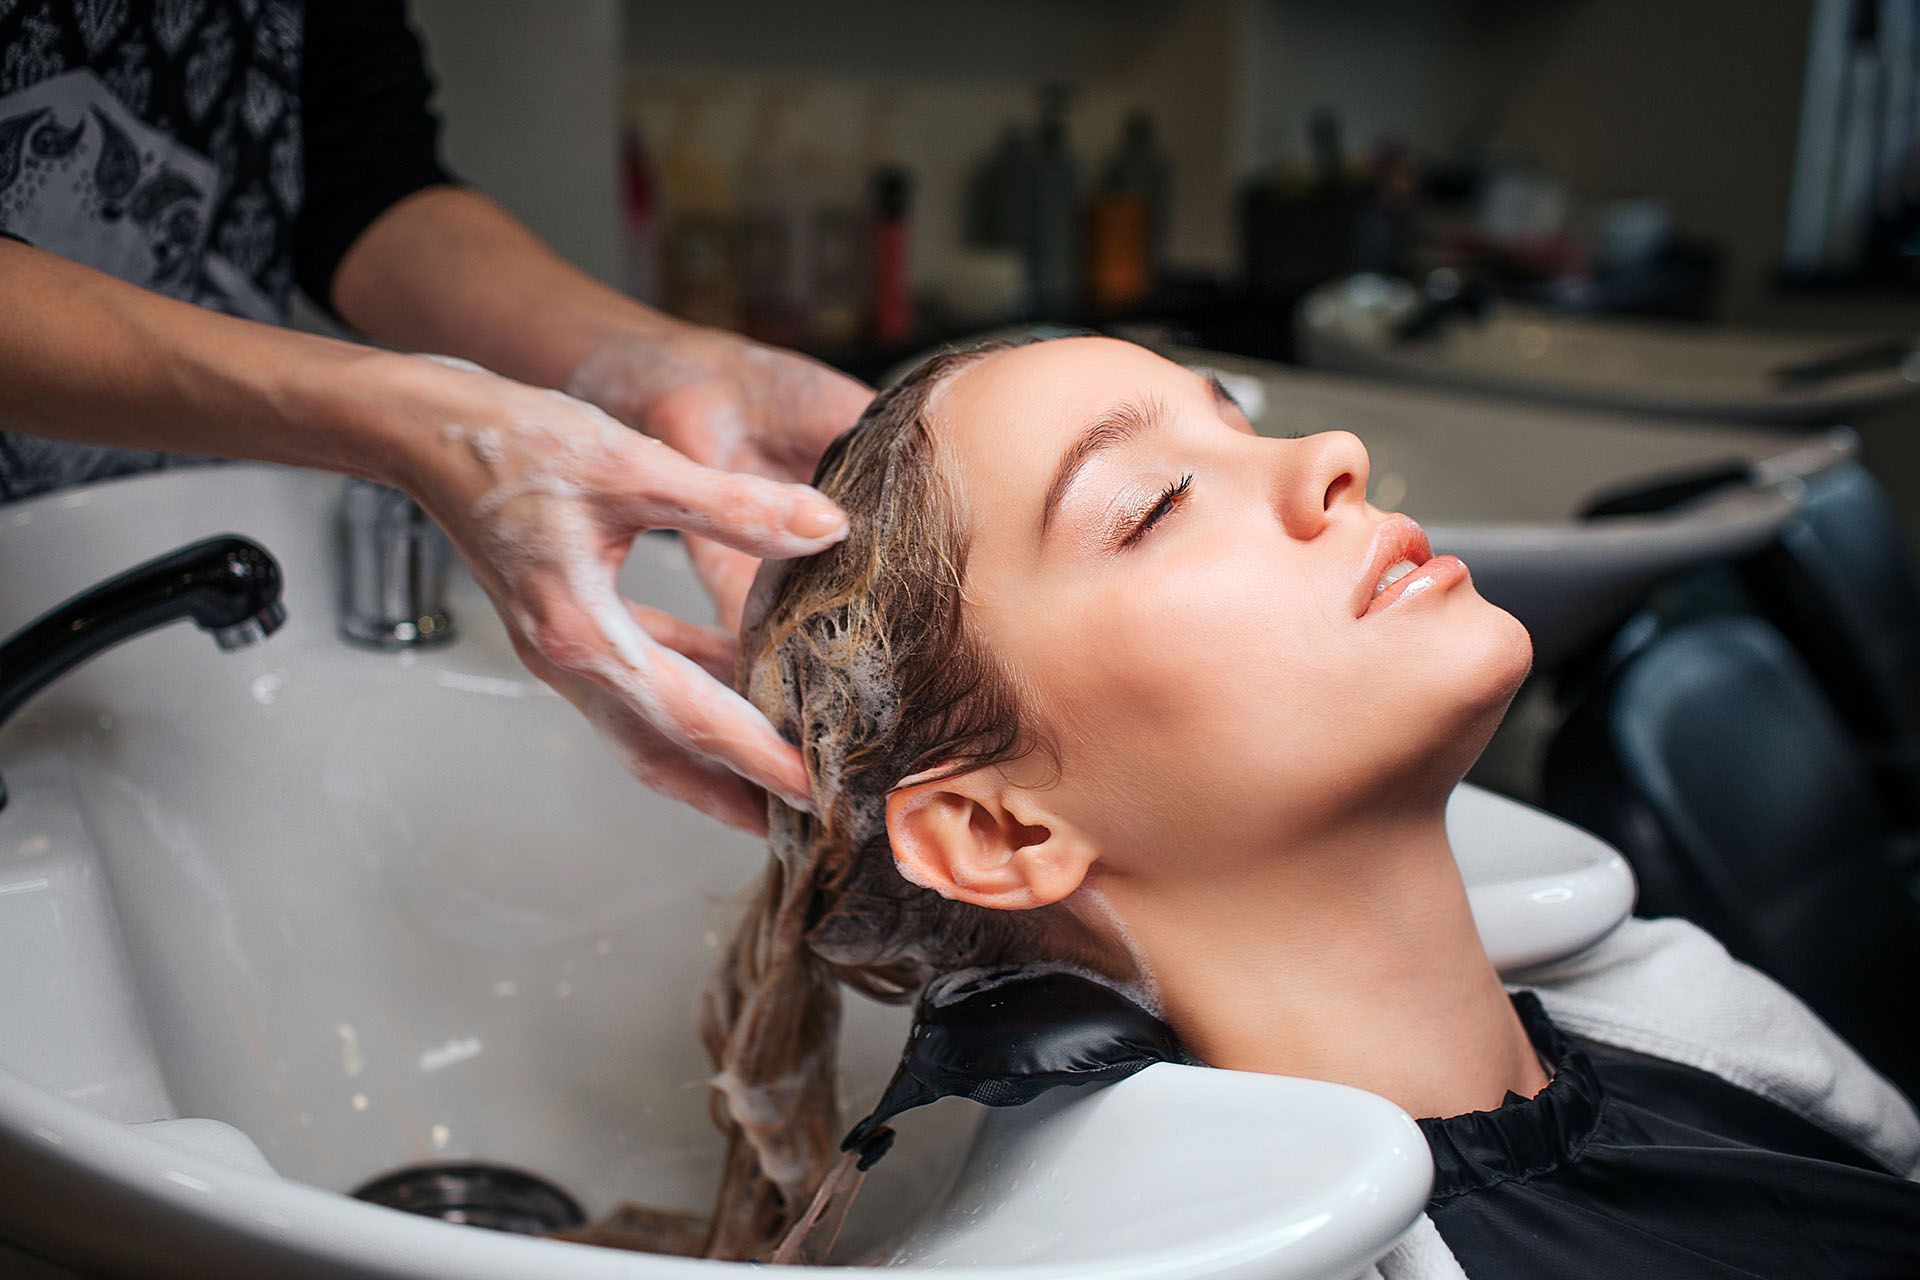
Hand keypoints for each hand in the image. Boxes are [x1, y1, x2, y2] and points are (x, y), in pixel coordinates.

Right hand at [391, 354, 847, 833]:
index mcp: (584, 637)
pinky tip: (743, 676)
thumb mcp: (633, 465)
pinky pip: (641, 683)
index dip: (760, 761)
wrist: (430, 430)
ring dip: (714, 757)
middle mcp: (571, 662)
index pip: (692, 721)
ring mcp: (565, 652)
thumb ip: (732, 504)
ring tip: (784, 771)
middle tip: (808, 825)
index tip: (817, 794)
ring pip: (650, 729)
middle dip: (736, 797)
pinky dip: (692, 694)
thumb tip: (825, 528)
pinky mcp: (568, 628)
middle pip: (665, 756)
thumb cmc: (516, 443)